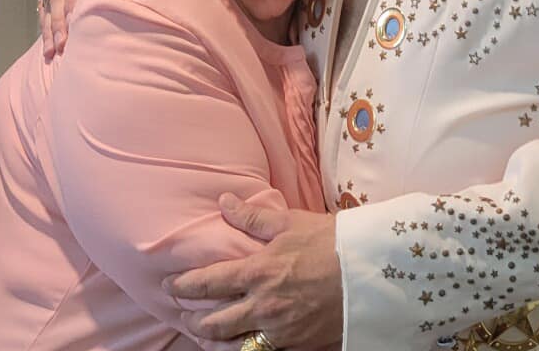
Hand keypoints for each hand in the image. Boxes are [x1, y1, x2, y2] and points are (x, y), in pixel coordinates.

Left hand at [162, 194, 342, 349]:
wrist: (370, 273)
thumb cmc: (331, 241)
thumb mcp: (290, 222)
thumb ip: (252, 218)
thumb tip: (223, 202)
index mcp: (258, 272)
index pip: (208, 283)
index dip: (183, 286)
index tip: (169, 285)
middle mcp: (262, 306)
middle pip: (213, 322)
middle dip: (193, 319)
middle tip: (183, 312)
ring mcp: (279, 331)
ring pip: (232, 346)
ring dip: (212, 341)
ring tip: (203, 336)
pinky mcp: (296, 346)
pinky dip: (243, 350)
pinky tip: (239, 346)